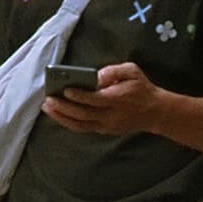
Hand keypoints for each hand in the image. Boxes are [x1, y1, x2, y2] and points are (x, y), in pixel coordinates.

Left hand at [42, 62, 169, 136]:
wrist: (155, 112)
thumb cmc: (142, 88)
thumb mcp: (132, 71)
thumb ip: (114, 71)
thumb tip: (97, 76)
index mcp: (117, 99)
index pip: (94, 100)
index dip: (79, 96)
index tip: (65, 90)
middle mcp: (110, 116)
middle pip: (83, 114)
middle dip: (64, 107)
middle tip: (49, 100)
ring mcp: (106, 126)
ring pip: (80, 125)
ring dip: (62, 117)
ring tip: (48, 108)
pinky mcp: (104, 130)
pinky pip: (83, 128)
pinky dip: (69, 122)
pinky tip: (58, 114)